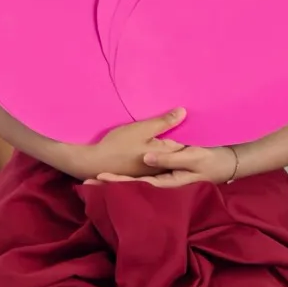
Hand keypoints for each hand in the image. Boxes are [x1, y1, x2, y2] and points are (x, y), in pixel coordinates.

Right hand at [71, 107, 185, 180]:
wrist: (92, 162)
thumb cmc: (118, 145)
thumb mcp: (142, 129)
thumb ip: (164, 122)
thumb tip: (185, 112)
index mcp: (167, 155)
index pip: (186, 145)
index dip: (189, 135)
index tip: (194, 125)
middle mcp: (163, 167)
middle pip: (177, 152)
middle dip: (181, 142)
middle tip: (185, 128)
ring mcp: (153, 173)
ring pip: (167, 158)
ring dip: (169, 149)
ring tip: (171, 136)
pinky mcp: (143, 174)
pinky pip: (157, 163)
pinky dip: (159, 155)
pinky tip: (155, 147)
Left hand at [93, 143, 237, 187]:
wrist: (229, 164)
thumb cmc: (212, 161)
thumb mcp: (192, 157)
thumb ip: (169, 158)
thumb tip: (147, 156)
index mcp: (167, 182)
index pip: (136, 184)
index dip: (116, 181)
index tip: (98, 177)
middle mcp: (164, 184)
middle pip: (133, 186)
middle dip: (111, 184)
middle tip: (87, 181)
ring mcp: (165, 181)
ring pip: (137, 184)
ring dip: (118, 182)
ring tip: (95, 178)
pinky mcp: (168, 176)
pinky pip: (145, 179)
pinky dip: (130, 178)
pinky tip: (119, 175)